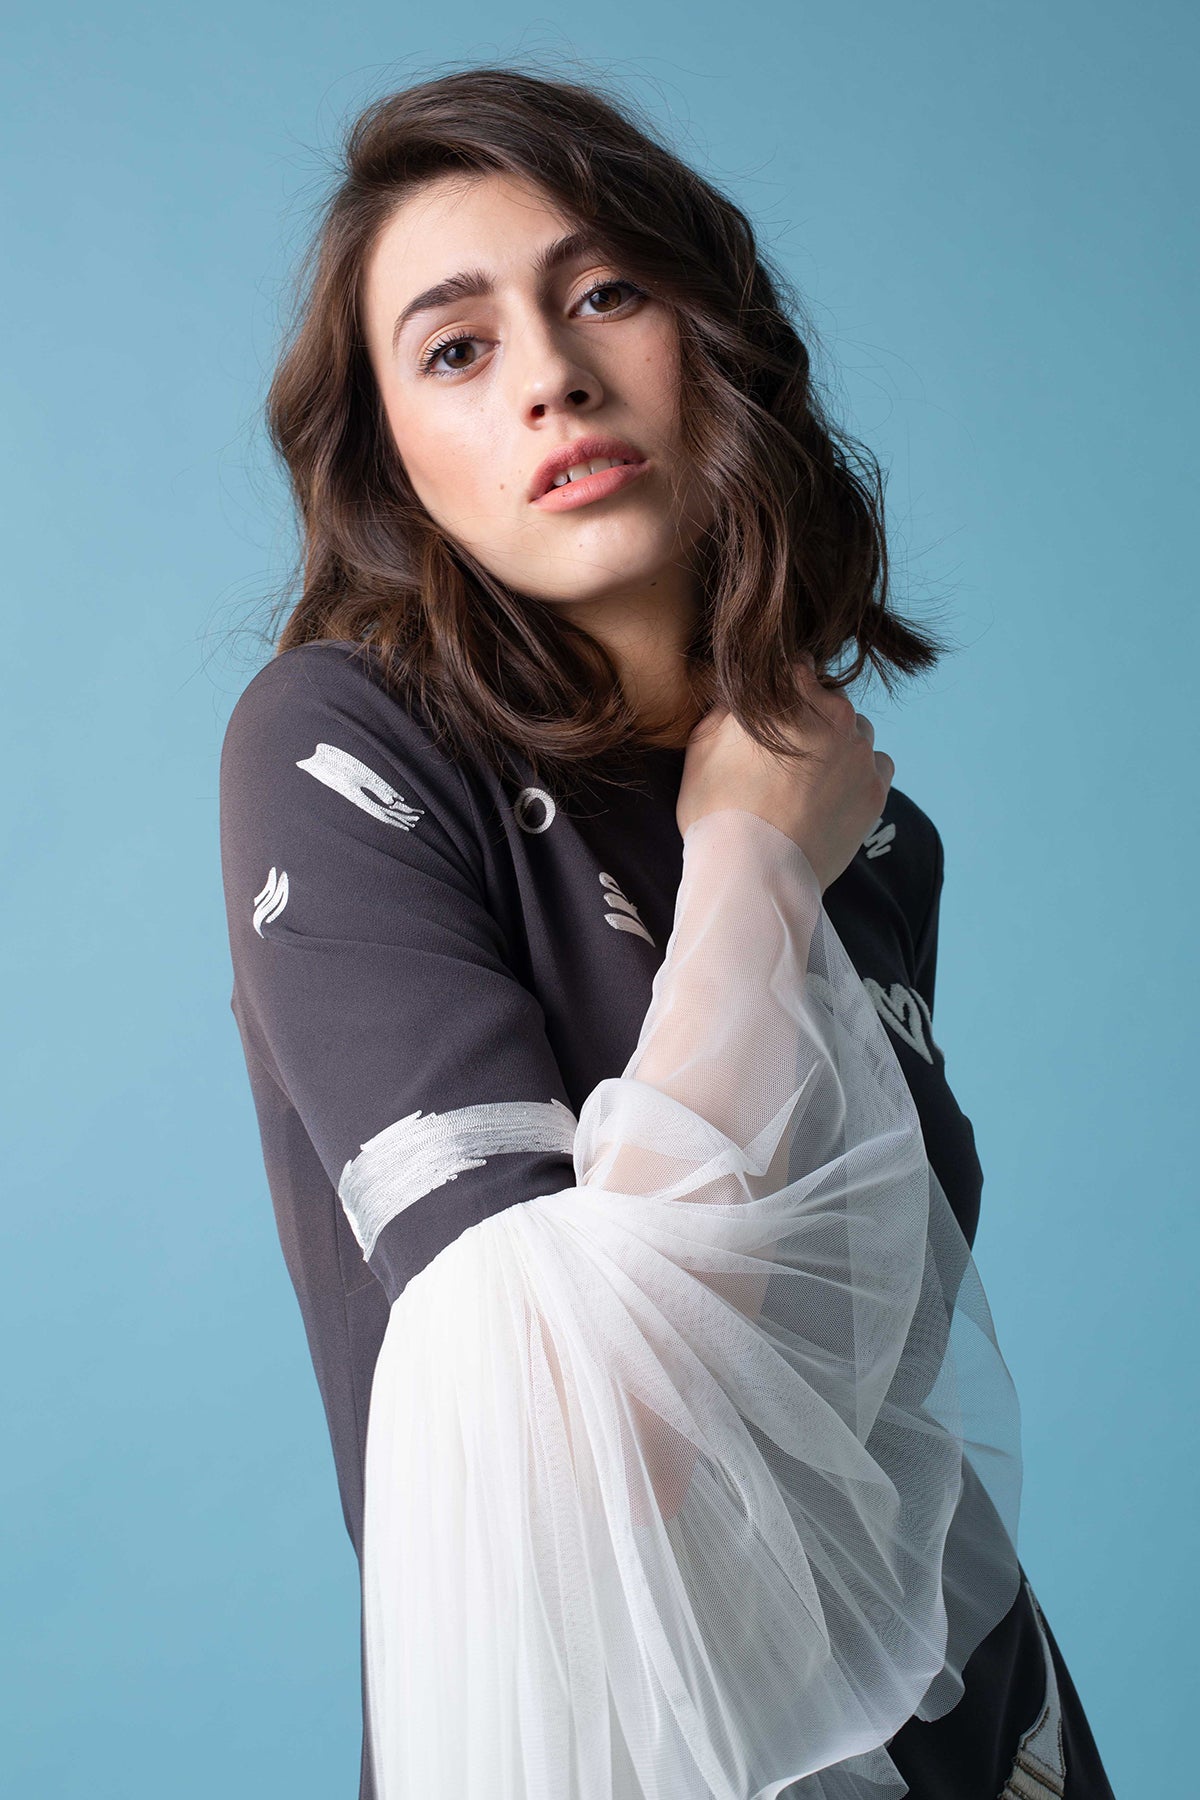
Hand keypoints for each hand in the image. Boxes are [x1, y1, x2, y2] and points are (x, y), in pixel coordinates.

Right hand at [676, 656, 893, 891]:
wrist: (756, 872)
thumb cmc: (719, 809)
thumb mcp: (702, 746)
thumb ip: (726, 705)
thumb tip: (741, 689)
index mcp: (792, 694)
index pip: (796, 665)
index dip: (781, 687)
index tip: (771, 709)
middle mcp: (836, 713)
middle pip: (829, 699)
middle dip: (810, 717)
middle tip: (784, 753)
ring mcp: (862, 752)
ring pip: (856, 730)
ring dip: (838, 743)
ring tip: (808, 779)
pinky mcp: (877, 789)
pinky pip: (876, 764)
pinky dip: (858, 773)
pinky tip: (831, 794)